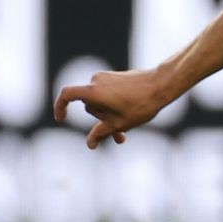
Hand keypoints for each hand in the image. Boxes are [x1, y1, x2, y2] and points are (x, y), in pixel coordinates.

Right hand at [53, 67, 175, 148]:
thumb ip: (102, 133)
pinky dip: (114, 106)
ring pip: (100, 102)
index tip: (61, 119)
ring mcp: (105, 77)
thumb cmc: (142, 104)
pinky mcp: (115, 77)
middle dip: (102, 121)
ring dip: (111, 115)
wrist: (162, 84)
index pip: (66, 95)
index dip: (60, 106)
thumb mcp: (120, 123)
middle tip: (120, 136)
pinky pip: (108, 94)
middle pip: (90, 106)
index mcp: (93, 91)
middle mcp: (96, 81)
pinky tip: (130, 116)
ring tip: (129, 125)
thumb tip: (90, 144)